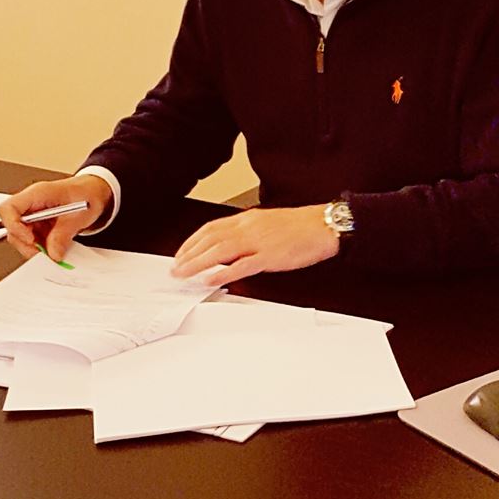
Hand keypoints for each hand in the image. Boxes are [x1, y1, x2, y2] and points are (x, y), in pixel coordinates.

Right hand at [0, 174, 110, 264]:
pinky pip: (31, 241)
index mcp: (37, 194)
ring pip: (19, 237)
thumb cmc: (86, 193)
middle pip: (11, 227)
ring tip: (54, 249)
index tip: (30, 239)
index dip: (13, 226)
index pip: (8, 208)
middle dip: (26, 243)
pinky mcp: (37, 226)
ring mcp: (32, 216)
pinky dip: (42, 248)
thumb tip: (53, 252)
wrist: (94, 193)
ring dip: (34, 248)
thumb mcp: (79, 214)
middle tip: (45, 252)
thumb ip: (64, 234)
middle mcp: (30, 204)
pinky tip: (55, 246)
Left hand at [171, 205, 339, 286]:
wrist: (322, 225)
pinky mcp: (269, 257)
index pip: (211, 228)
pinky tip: (210, 279)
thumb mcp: (267, 223)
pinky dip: (223, 273)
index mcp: (247, 219)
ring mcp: (258, 242)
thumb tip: (229, 245)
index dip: (192, 241)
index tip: (181, 253)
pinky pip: (241, 265)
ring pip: (219, 251)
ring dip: (198, 263)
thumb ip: (247, 232)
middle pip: (210, 239)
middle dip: (188, 254)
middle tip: (175, 267)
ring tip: (184, 274)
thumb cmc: (299, 226)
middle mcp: (248, 228)